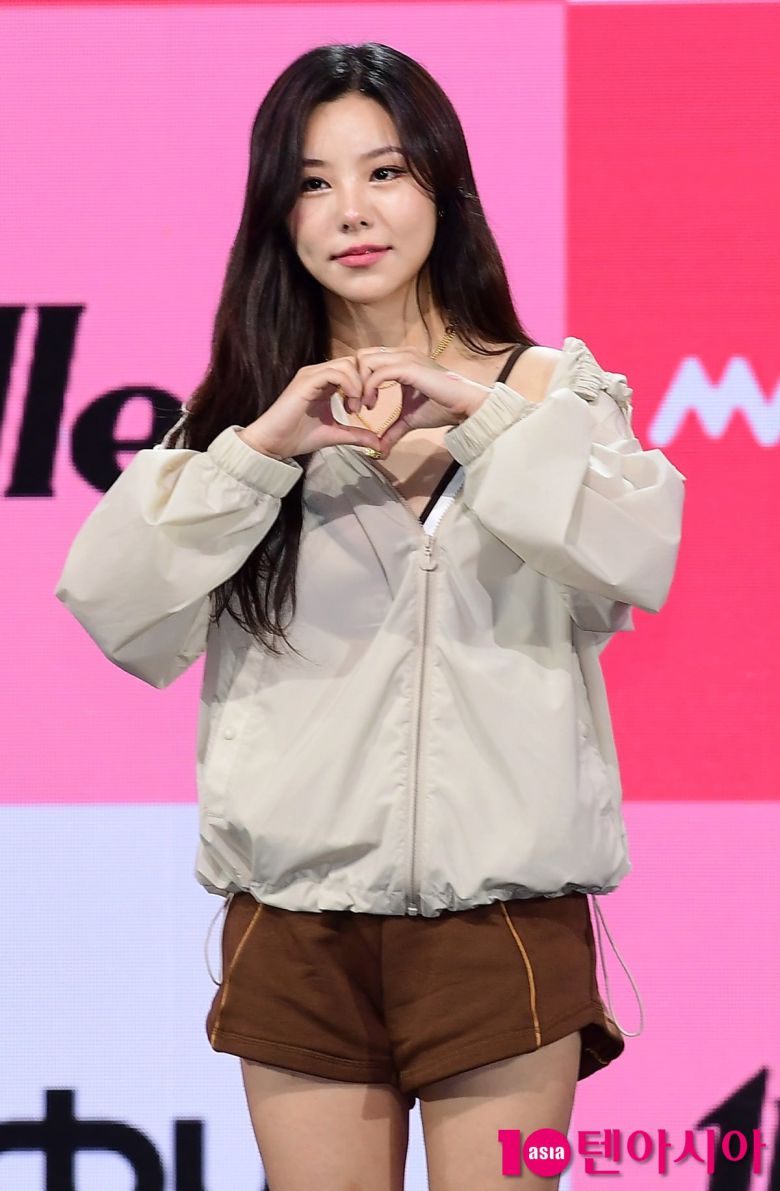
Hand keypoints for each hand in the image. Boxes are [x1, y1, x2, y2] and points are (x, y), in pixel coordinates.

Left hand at [354, 346, 491, 453]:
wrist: (463, 406)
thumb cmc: (441, 408)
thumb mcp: (409, 420)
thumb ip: (392, 431)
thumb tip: (381, 450)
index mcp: (401, 360)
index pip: (368, 359)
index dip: (357, 380)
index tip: (359, 404)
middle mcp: (401, 354)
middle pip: (362, 356)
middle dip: (353, 379)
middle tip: (356, 405)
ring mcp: (405, 358)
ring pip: (366, 360)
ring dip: (359, 384)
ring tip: (363, 406)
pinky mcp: (409, 367)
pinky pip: (378, 373)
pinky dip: (369, 388)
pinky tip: (371, 405)